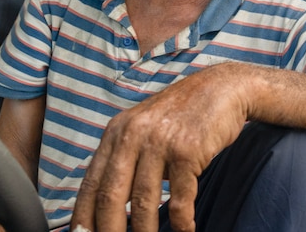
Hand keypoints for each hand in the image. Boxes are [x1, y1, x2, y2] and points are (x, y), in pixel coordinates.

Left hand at [70, 64, 249, 231]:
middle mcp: (134, 135)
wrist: (222, 88)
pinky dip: (182, 220)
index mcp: (117, 132)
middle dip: (108, 230)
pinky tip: (185, 230)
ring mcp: (161, 142)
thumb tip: (111, 201)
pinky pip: (181, 197)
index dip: (83, 216)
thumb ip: (126, 156)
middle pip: (111, 195)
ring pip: (145, 201)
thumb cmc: (183, 113)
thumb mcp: (144, 126)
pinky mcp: (188, 150)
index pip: (92, 183)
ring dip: (146, 231)